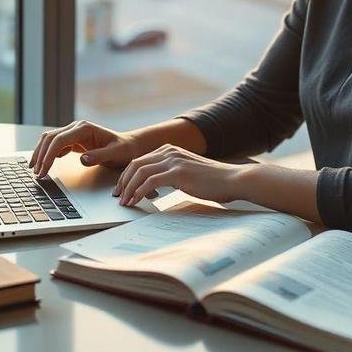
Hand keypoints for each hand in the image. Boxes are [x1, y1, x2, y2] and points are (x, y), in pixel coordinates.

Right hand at [30, 120, 143, 178]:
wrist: (130, 146)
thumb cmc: (124, 149)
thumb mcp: (116, 154)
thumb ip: (100, 156)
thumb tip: (83, 159)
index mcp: (85, 129)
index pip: (60, 140)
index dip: (49, 155)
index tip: (43, 169)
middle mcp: (77, 127)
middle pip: (50, 138)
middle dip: (41, 155)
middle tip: (36, 173)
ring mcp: (74, 132)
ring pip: (50, 139)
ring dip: (41, 153)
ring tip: (35, 169)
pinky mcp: (74, 139)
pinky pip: (56, 144)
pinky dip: (48, 153)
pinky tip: (45, 164)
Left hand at [115, 144, 250, 206]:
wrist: (233, 180)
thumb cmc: (213, 181)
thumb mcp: (188, 173)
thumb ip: (171, 175)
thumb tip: (155, 187)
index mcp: (170, 150)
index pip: (140, 160)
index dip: (128, 175)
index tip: (122, 189)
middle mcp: (169, 151)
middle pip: (135, 164)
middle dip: (123, 181)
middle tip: (118, 196)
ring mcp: (173, 161)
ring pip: (140, 172)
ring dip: (129, 188)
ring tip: (124, 202)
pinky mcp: (178, 173)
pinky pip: (150, 182)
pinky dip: (139, 192)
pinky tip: (136, 201)